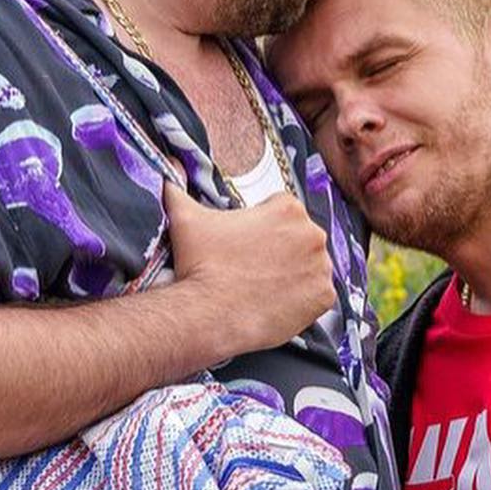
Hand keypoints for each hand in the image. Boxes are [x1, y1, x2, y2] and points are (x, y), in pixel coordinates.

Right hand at [163, 182, 336, 358]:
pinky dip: (302, 298)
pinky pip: (317, 294)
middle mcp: (312, 234)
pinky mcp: (323, 297)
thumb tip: (167, 175)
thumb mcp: (185, 217)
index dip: (261, 227)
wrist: (208, 314)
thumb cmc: (200, 265)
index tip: (246, 242)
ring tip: (263, 285)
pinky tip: (277, 301)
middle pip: (299, 238)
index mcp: (287, 208)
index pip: (281, 210)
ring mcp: (321, 267)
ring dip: (293, 272)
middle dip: (280, 249)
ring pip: (310, 265)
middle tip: (253, 266)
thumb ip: (178, 190)